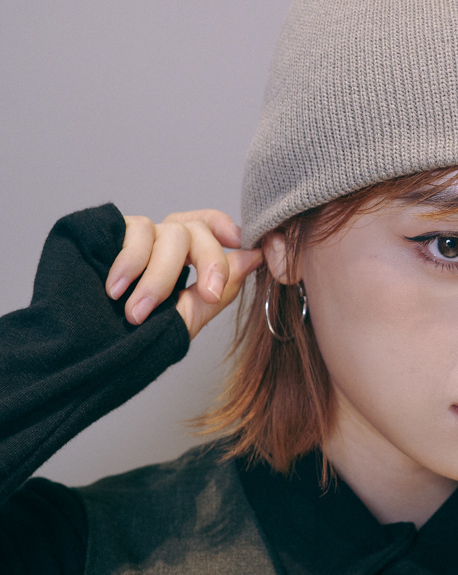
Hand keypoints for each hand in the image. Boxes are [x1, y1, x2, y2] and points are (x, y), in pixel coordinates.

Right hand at [105, 210, 262, 338]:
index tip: (240, 242)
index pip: (211, 226)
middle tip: (206, 295)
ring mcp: (139, 234)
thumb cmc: (134, 338)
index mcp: (185, 256)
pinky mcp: (113, 230)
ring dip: (160, 278)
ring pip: (172, 234)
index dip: (226, 227)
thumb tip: (255, 258)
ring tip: (138, 314)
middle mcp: (164, 240)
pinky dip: (130, 263)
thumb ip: (220, 290)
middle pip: (199, 229)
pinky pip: (137, 233)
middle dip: (210, 262)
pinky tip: (115, 290)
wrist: (83, 349)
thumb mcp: (185, 319)